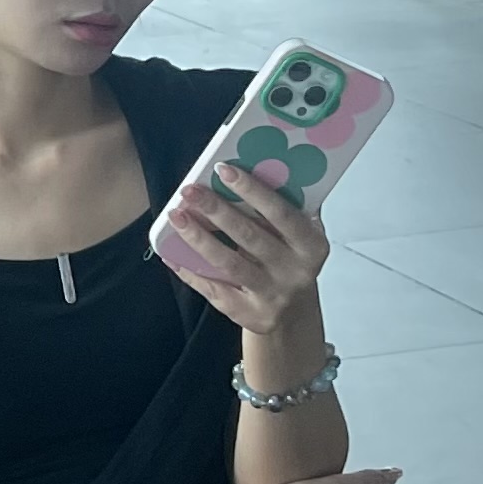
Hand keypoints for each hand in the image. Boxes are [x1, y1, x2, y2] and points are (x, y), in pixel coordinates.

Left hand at [162, 162, 328, 328]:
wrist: (293, 315)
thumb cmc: (291, 261)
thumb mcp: (299, 237)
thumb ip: (284, 210)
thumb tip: (249, 168)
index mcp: (311, 245)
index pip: (281, 213)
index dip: (252, 190)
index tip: (224, 169)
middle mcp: (295, 271)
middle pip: (250, 236)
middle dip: (217, 210)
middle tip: (189, 190)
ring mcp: (272, 295)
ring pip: (229, 263)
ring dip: (199, 238)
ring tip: (176, 216)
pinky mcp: (249, 314)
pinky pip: (214, 290)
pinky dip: (191, 271)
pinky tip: (171, 254)